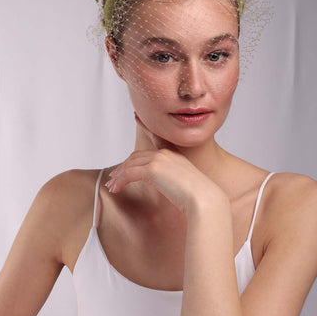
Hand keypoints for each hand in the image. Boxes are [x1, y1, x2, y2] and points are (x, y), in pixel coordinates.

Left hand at [104, 112, 226, 215]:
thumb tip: (168, 186)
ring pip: (130, 164)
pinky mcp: (152, 169)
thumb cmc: (200, 196)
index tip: (136, 117)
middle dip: (123, 166)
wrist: (204, 198)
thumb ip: (174, 179)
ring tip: (112, 186)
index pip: (155, 136)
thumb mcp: (185, 183)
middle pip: (136, 156)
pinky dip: (120, 181)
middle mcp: (165, 153)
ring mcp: (159, 160)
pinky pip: (129, 174)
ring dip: (118, 175)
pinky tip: (115, 189)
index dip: (144, 126)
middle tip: (114, 176)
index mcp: (174, 154)